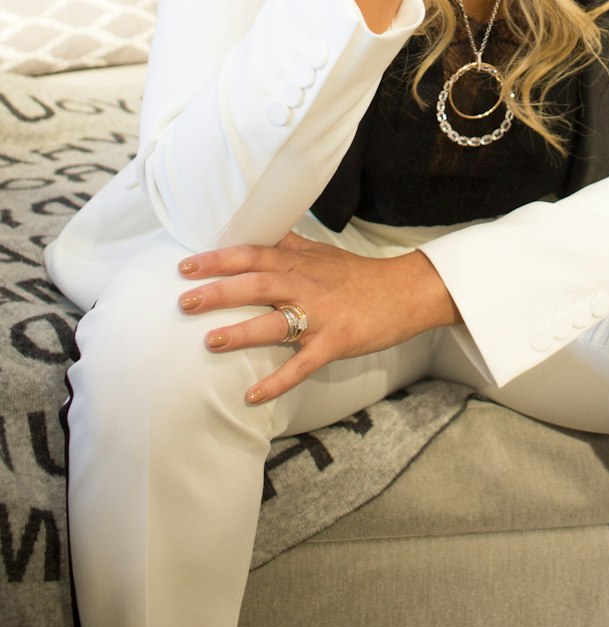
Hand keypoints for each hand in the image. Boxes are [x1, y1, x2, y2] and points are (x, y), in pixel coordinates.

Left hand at [177, 232, 459, 403]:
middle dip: (219, 291)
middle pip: (257, 283)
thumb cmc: (357, 275)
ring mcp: (321, 315)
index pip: (253, 254)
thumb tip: (257, 231)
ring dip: (242, 332)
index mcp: (299, 262)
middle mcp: (306, 285)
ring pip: (276, 321)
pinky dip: (278, 381)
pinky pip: (303, 365)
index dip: (219, 259)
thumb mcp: (321, 253)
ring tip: (210, 342)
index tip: (186, 265)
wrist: (405, 293)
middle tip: (184, 300)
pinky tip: (253, 395)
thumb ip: (288, 245)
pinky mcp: (335, 342)